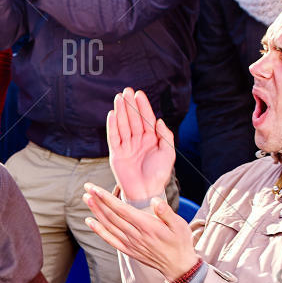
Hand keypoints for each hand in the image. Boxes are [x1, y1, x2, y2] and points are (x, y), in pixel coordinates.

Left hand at [84, 184, 197, 281]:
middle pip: (112, 216)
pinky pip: (110, 240)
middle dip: (98, 201)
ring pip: (109, 225)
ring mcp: (130, 243)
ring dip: (96, 212)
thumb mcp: (180, 225)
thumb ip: (166, 212)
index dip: (107, 199)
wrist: (178, 266)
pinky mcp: (128, 250)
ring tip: (87, 199)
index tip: (96, 189)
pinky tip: (90, 222)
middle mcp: (135, 235)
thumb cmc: (180, 242)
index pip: (123, 210)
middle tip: (87, 188)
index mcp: (147, 226)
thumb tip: (154, 201)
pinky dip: (99, 231)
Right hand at [105, 87, 175, 204]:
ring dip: (121, 111)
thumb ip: (165, 136)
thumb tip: (158, 120)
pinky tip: (112, 115)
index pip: (145, 118)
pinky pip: (114, 138)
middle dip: (129, 105)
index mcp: (151, 139)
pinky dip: (113, 126)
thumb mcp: (169, 153)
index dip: (142, 106)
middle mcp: (138, 140)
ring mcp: (127, 147)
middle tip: (126, 91)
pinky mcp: (117, 154)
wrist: (147, 192)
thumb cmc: (159, 175)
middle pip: (132, 119)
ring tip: (118, 98)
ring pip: (123, 125)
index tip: (139, 93)